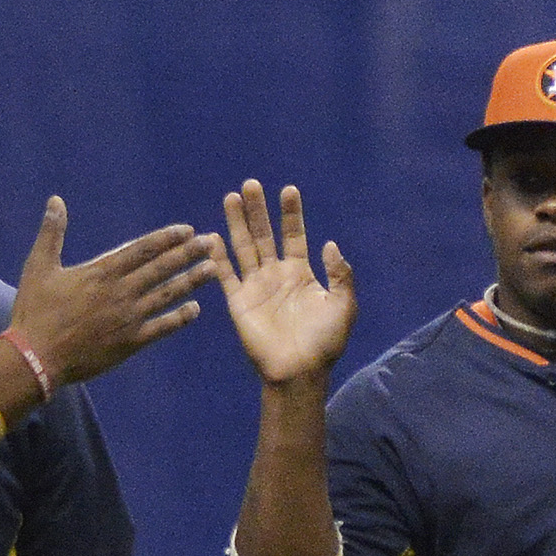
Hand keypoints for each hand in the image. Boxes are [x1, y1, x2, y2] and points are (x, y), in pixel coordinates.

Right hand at [7, 198, 209, 387]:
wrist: (35, 358)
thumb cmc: (34, 312)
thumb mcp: (38, 266)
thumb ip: (52, 233)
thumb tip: (56, 200)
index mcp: (102, 272)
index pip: (142, 249)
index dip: (167, 238)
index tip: (188, 229)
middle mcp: (121, 292)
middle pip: (161, 268)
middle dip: (188, 254)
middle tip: (212, 242)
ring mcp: (128, 318)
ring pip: (167, 295)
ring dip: (192, 281)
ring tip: (214, 269)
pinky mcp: (129, 343)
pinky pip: (161, 328)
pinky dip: (179, 318)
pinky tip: (195, 309)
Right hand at [216, 181, 356, 386]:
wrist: (298, 372)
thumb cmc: (324, 342)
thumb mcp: (344, 305)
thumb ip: (340, 274)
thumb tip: (330, 243)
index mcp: (301, 273)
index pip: (294, 235)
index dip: (291, 214)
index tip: (289, 190)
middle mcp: (276, 275)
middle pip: (264, 234)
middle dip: (258, 210)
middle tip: (252, 184)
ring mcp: (255, 287)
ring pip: (244, 247)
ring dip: (237, 223)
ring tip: (231, 196)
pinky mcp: (238, 302)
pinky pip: (226, 276)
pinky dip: (219, 257)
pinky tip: (212, 237)